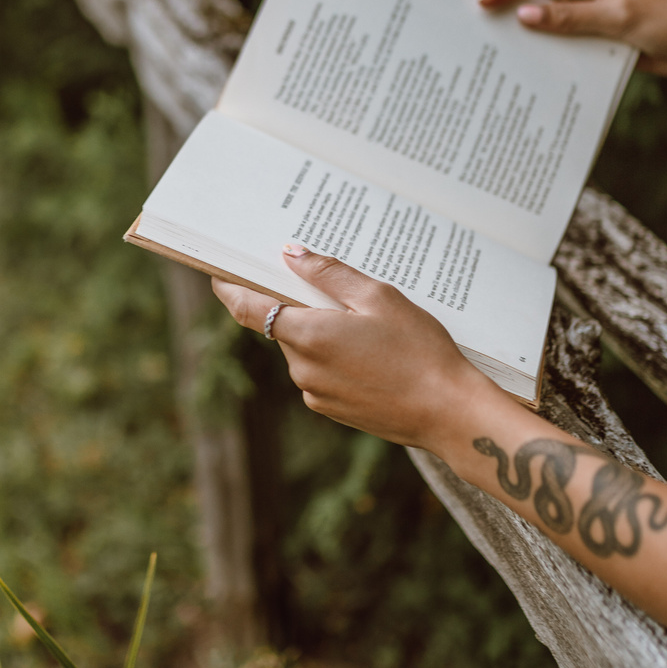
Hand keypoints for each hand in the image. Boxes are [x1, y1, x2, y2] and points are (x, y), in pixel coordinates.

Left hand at [211, 245, 495, 453]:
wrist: (448, 413)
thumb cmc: (419, 351)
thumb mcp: (378, 298)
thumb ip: (329, 274)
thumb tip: (290, 254)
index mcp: (308, 335)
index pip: (248, 308)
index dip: (230, 288)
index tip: (218, 272)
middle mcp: (301, 368)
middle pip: (284, 325)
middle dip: (301, 306)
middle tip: (336, 289)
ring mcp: (314, 393)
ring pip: (305, 349)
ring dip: (323, 333)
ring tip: (370, 327)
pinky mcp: (331, 410)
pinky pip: (321, 373)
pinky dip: (335, 358)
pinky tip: (373, 354)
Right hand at [478, 0, 666, 76]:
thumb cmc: (662, 22)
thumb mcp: (616, 18)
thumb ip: (571, 17)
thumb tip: (526, 14)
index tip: (482, 0)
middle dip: (507, 7)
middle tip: (475, 23)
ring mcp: (585, 16)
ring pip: (545, 22)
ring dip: (524, 34)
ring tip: (493, 48)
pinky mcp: (589, 38)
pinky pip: (559, 44)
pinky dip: (543, 52)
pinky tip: (527, 67)